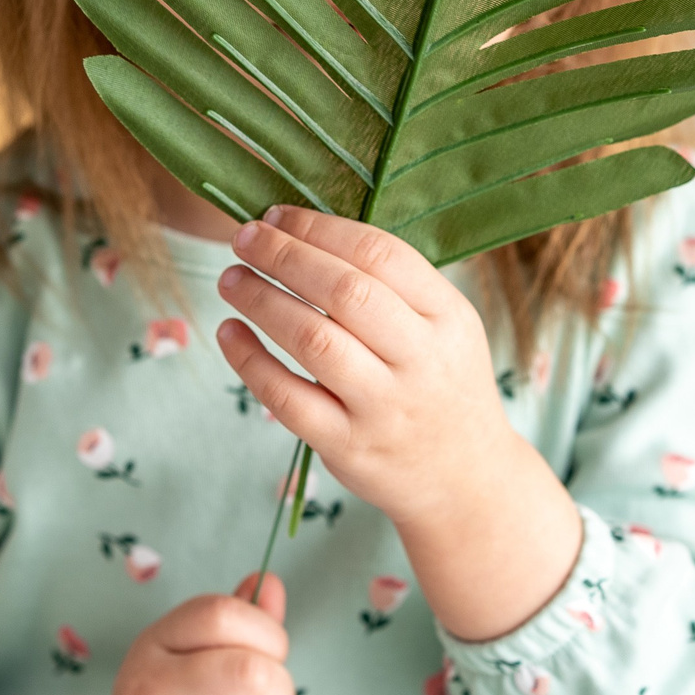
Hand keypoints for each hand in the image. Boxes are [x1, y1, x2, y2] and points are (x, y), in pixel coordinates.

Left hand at [215, 206, 520, 530]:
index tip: (277, 216)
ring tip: (230, 279)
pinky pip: (288, 398)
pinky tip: (229, 332)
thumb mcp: (447, 327)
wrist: (465, 479)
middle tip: (243, 238)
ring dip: (261, 300)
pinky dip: (250, 361)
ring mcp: (384, 408)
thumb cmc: (443, 385)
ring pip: (313, 340)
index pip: (380, 254)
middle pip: (344, 292)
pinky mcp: (348, 446)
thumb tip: (305, 232)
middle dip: (284, 256)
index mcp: (448, 316)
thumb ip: (395, 284)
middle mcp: (421, 360)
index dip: (319, 228)